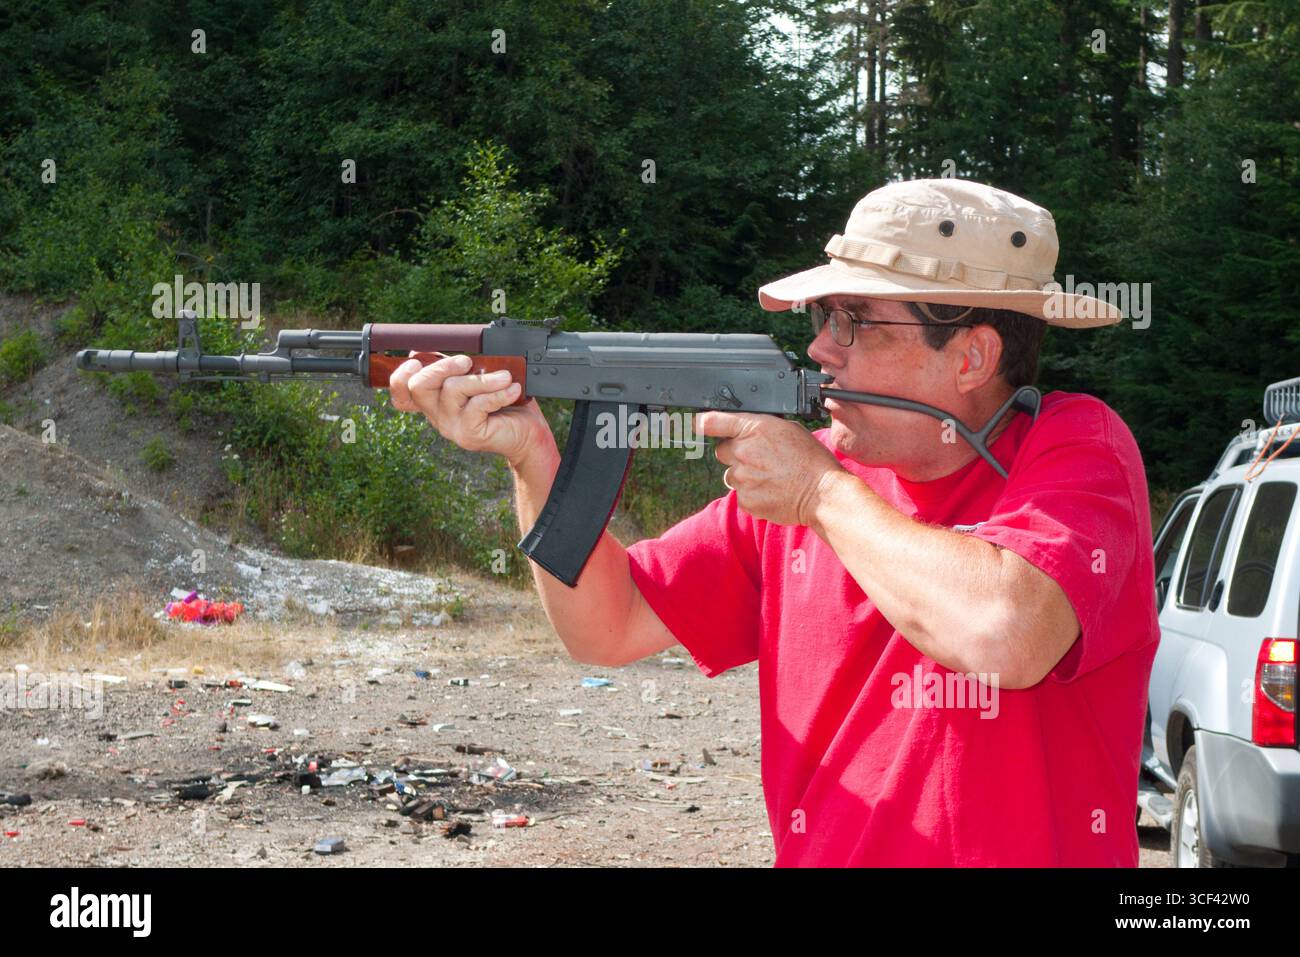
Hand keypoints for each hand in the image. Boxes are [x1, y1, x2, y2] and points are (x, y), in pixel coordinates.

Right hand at [387, 353, 552, 468]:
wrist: (528, 435)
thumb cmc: (506, 406)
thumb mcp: (479, 381)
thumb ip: (458, 369)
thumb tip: (437, 348)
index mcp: (436, 403)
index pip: (402, 395)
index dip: (400, 377)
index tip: (415, 360)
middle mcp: (438, 416)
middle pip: (419, 386)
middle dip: (442, 366)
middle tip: (467, 361)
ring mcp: (451, 427)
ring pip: (453, 390)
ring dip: (483, 379)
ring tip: (506, 377)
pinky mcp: (469, 434)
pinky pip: (478, 405)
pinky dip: (498, 393)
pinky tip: (513, 389)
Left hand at [696, 412, 844, 525]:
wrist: (822, 493)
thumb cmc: (811, 460)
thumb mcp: (789, 429)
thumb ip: (761, 428)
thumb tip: (746, 431)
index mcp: (754, 429)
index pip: (713, 422)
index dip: (704, 423)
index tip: (698, 425)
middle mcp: (743, 452)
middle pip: (722, 451)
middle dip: (735, 454)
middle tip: (758, 459)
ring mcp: (743, 478)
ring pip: (732, 475)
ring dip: (745, 476)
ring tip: (770, 478)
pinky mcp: (746, 500)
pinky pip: (741, 495)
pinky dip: (752, 495)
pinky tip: (772, 491)